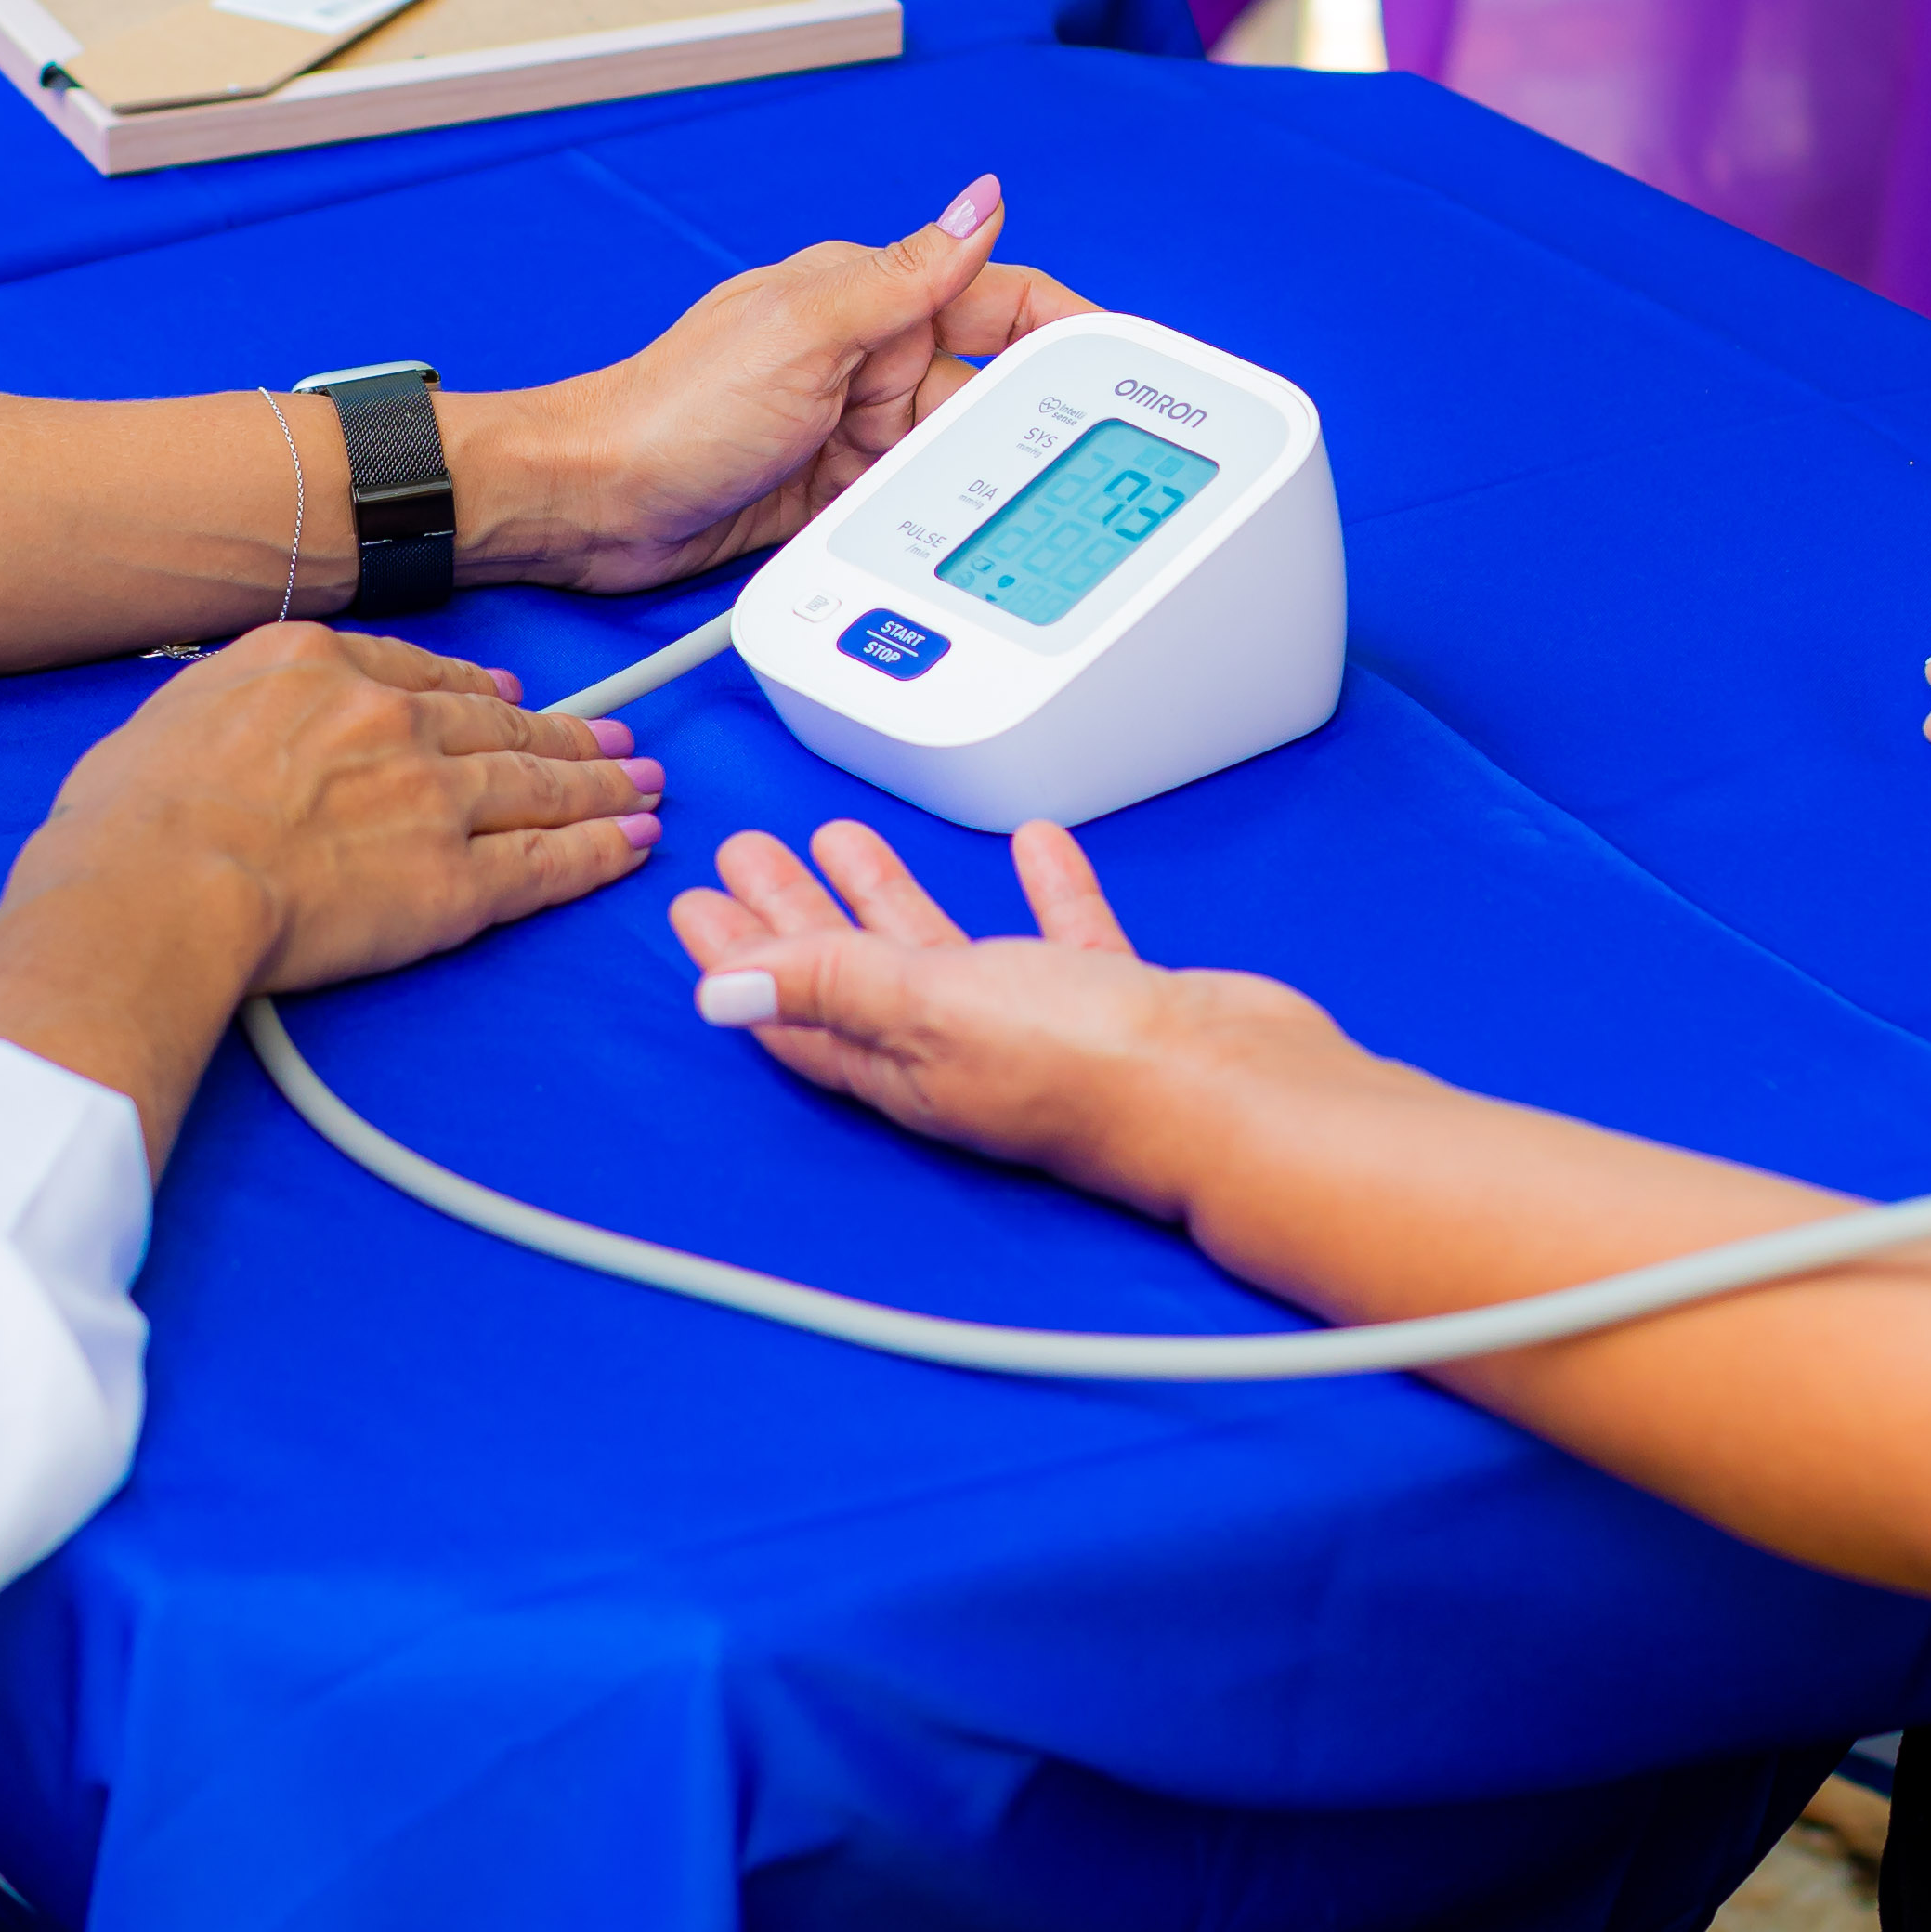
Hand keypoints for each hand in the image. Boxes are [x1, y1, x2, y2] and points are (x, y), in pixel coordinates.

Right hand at [0, 630, 662, 1148]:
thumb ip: (232, 708)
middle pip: (497, 724)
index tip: (508, 698)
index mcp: (315, 664)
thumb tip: (239, 730)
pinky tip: (634, 844)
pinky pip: (546, 863)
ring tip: (645, 784)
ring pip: (539, 785)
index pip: (420, 674)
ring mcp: (433, 798)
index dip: (475, 691)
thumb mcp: (171, 712)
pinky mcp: (455, 883)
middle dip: (564, 734)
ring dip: (601, 784)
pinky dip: (599, 852)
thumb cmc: (129, 818)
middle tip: (614, 738)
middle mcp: (390, 719)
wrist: (155, 883)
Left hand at [461, 180, 1094, 596]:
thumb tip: (983, 196)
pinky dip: (927, 533)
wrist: (593, 505)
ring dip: (969, 488)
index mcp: (871, 299)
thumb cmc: (674, 407)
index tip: (1136, 361)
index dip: (1070, 325)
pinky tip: (938, 550)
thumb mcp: (806, 330)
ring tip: (980, 516)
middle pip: (994, 392)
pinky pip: (912, 515)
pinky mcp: (839, 500)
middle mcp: (873, 362)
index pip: (1003, 296)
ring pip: (959, 462)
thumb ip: (907, 274)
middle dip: (1022, 428)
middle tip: (1057, 468)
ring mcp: (857, 434)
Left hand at [669, 815, 1343, 1225]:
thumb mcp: (932, 1009)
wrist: (1234, 1093)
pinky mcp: (1109, 1004)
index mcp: (903, 1063)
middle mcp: (959, 1052)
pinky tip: (1031, 845)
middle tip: (751, 854)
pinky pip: (1061, 935)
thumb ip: (830, 986)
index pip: (794, 1010)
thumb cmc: (1089, 1071)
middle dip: (795, 914)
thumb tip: (716, 994)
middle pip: (851, 973)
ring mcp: (1035, 1028)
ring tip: (846, 838)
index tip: (696, 904)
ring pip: (942, 950)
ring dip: (890, 896)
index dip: (740, 960)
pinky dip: (1042, 890)